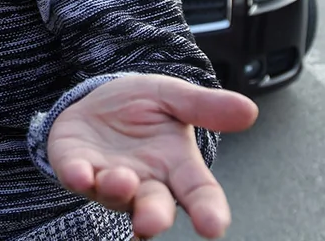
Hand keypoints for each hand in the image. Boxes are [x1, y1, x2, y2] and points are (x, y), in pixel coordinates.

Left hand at [48, 74, 257, 238]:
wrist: (97, 98)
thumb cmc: (142, 106)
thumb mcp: (173, 97)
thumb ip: (205, 107)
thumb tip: (249, 110)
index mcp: (177, 167)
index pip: (199, 194)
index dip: (208, 211)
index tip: (214, 226)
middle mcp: (145, 182)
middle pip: (154, 206)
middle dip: (153, 216)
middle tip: (151, 223)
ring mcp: (109, 179)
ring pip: (115, 196)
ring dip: (118, 191)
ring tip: (122, 180)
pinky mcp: (75, 167)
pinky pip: (76, 177)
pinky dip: (78, 177)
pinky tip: (80, 175)